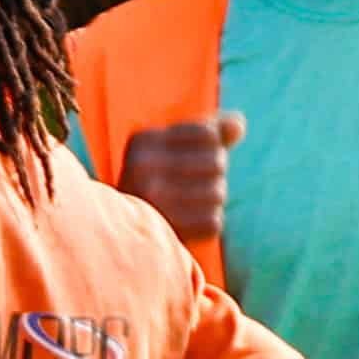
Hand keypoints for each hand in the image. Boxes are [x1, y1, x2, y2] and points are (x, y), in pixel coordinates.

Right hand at [119, 113, 239, 250]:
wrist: (120, 235)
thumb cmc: (156, 182)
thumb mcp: (176, 149)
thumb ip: (211, 132)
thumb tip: (238, 123)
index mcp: (141, 140)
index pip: (209, 134)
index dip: (212, 148)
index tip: (186, 161)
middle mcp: (140, 167)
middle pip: (217, 163)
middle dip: (212, 176)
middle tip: (185, 188)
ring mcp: (149, 201)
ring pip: (217, 194)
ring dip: (210, 203)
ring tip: (183, 207)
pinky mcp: (162, 231)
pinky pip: (213, 223)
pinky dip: (205, 226)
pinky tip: (184, 226)